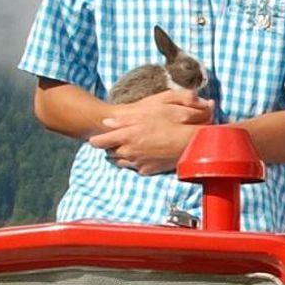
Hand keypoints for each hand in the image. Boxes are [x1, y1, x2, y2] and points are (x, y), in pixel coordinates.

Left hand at [89, 90, 213, 173]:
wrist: (188, 142)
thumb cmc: (169, 123)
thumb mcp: (146, 113)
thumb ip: (123, 120)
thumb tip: (106, 123)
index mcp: (126, 136)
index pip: (99, 142)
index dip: (96, 140)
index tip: (96, 138)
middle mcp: (128, 152)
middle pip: (109, 153)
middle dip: (110, 147)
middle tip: (116, 141)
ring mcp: (137, 163)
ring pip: (120, 162)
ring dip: (121, 156)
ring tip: (129, 148)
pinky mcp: (147, 171)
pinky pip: (135, 168)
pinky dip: (135, 163)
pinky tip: (143, 156)